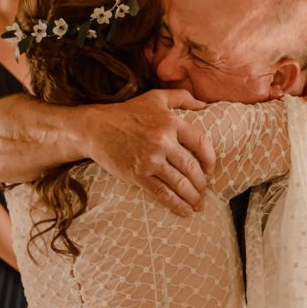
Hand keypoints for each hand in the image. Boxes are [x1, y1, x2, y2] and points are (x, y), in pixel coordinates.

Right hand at [81, 89, 216, 215]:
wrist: (95, 128)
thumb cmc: (127, 112)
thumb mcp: (155, 98)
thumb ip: (181, 97)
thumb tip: (204, 104)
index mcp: (171, 123)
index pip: (200, 142)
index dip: (210, 159)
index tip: (210, 169)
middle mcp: (163, 141)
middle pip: (192, 167)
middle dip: (201, 183)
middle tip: (203, 190)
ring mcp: (150, 160)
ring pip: (180, 183)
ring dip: (192, 197)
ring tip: (197, 204)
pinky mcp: (138, 175)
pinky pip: (163, 193)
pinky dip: (176, 204)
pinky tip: (185, 211)